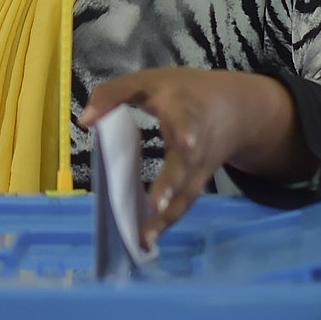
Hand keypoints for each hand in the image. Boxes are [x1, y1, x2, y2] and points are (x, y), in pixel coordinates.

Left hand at [81, 68, 309, 243]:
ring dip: (167, 216)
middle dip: (172, 183)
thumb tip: (85, 122)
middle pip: (187, 164)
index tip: (187, 142)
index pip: (186, 118)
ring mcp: (200, 165)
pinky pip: (184, 203)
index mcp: (184, 110)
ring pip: (187, 192)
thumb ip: (113, 94)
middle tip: (155, 205)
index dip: (187, 129)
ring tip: (144, 237)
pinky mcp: (199, 181)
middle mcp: (197, 141)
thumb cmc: (182, 92)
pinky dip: (167, 221)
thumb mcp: (147, 81)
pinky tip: (147, 238)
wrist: (235, 108)